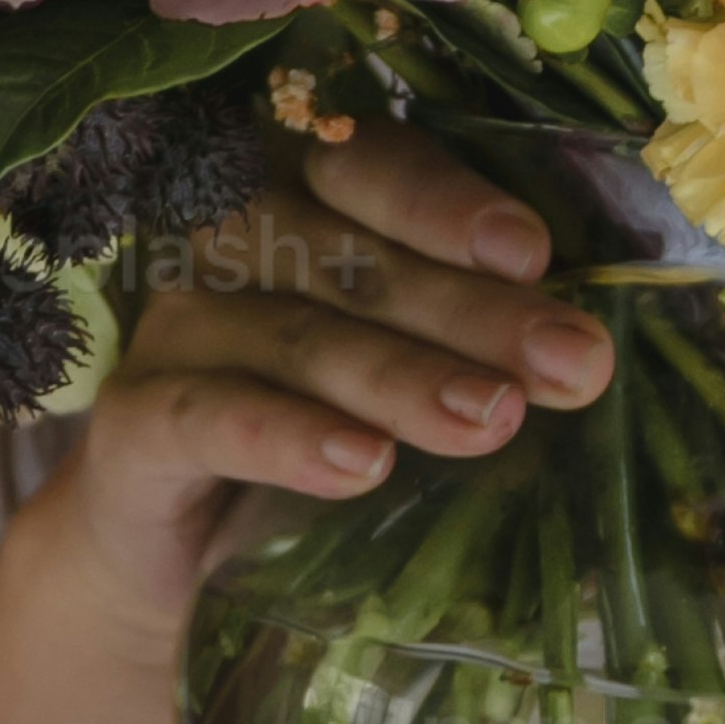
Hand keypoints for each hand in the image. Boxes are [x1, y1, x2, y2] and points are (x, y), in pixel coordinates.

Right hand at [27, 124, 614, 674]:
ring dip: (402, 377)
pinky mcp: (133, 422)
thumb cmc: (321, 430)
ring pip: (297, 336)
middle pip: (353, 257)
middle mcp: (229, 237)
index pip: (372, 167)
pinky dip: (287, 436)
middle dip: (470, 311)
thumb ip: (476, 342)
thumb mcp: (404, 369)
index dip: (448, 206)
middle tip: (571, 363)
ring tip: (495, 419)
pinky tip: (363, 463)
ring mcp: (175, 325)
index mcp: (303, 195)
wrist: (184, 557)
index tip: (534, 254)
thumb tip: (591, 353)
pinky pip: (208, 418)